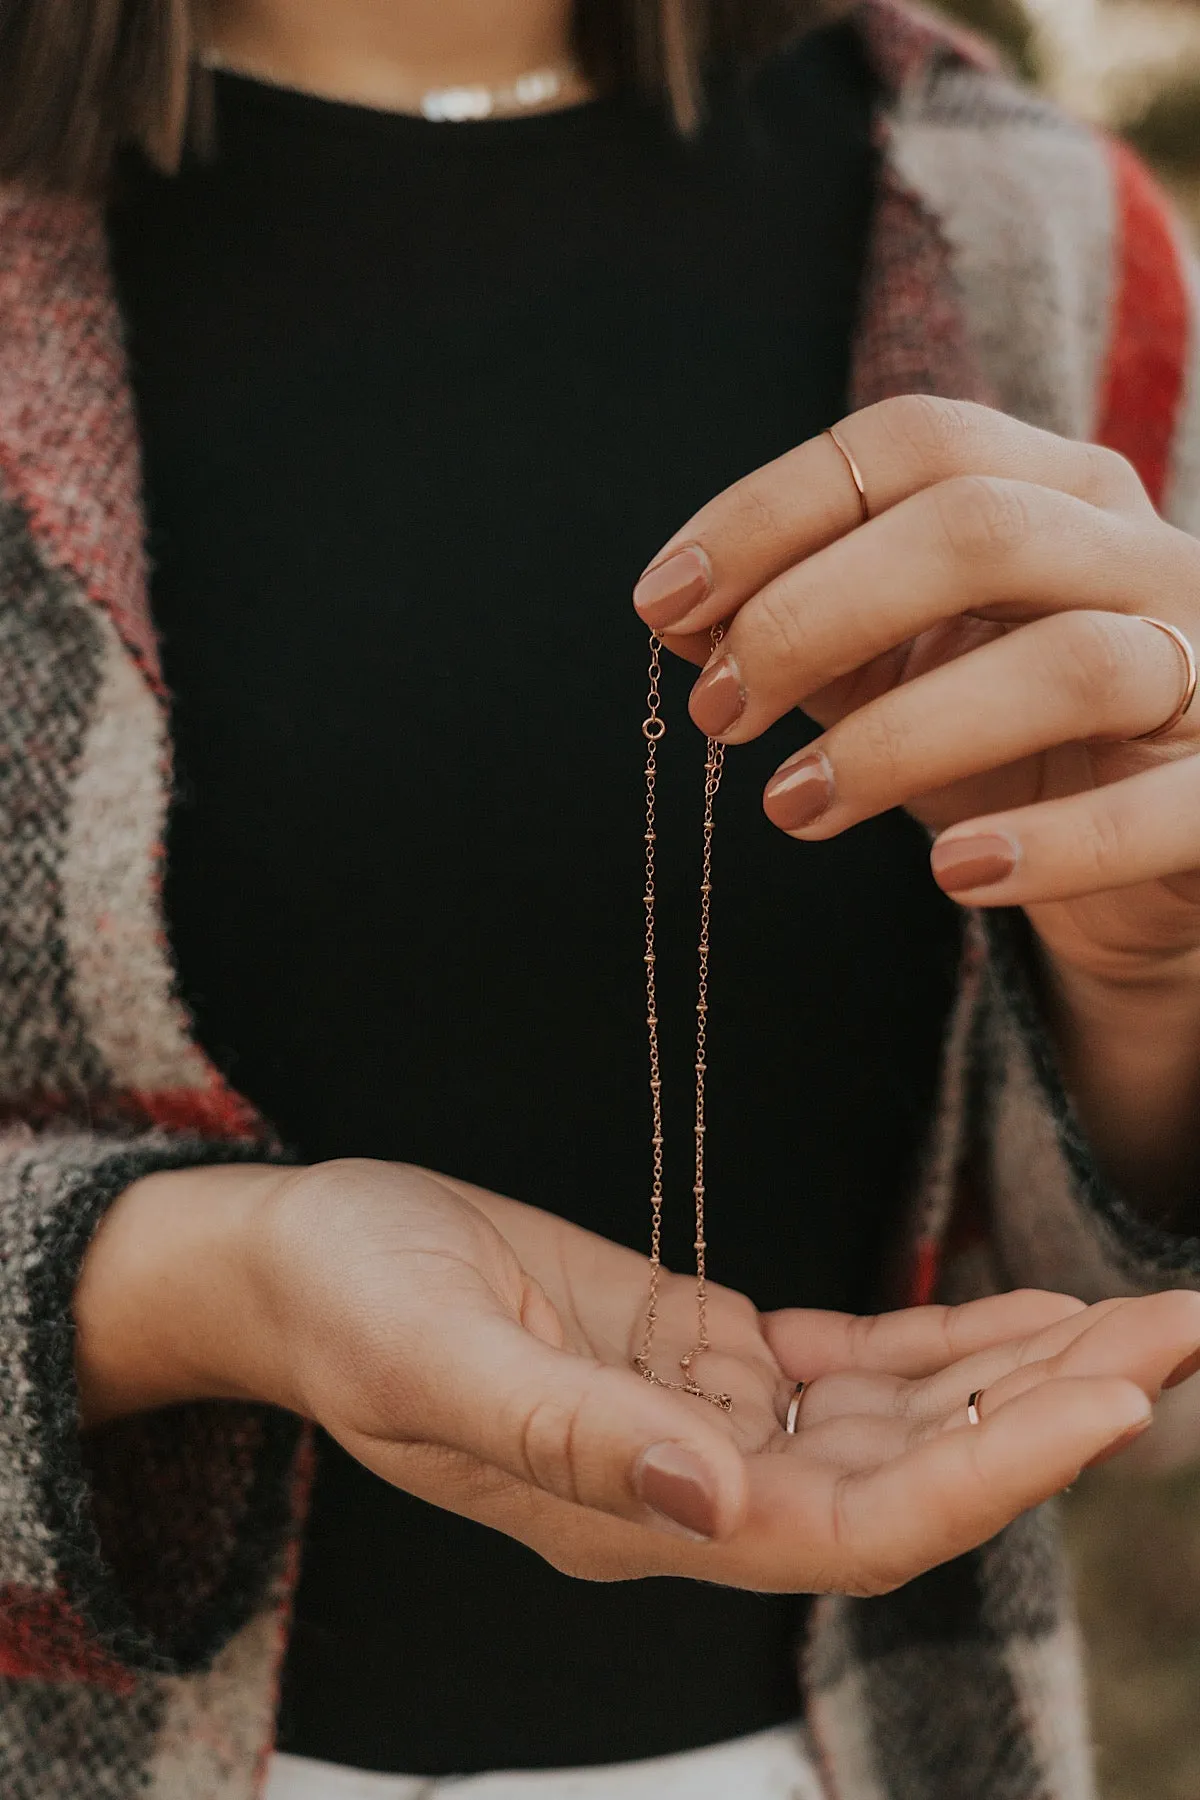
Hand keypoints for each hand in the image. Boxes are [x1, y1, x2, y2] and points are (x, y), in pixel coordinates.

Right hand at [81, 1157, 1199, 1594]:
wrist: (299, 1260)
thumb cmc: (345, 1303)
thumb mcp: (434, 1358)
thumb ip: (571, 1437)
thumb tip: (718, 1500)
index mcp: (639, 1514)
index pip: (856, 1526)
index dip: (992, 1475)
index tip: (1115, 1404)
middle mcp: (693, 1487)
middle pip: (913, 1477)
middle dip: (1054, 1414)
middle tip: (1183, 1333)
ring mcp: (702, 1421)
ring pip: (900, 1419)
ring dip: (1021, 1373)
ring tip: (1144, 1314)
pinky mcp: (698, 1350)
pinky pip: (848, 1363)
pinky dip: (942, 1340)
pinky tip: (1023, 1309)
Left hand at [632, 396, 1199, 990]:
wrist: (1157, 862)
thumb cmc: (1017, 746)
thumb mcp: (902, 673)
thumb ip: (810, 633)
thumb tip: (681, 616)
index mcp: (1055, 493)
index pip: (909, 444)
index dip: (770, 513)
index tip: (663, 604)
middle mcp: (1138, 555)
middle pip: (975, 529)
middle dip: (813, 614)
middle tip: (718, 711)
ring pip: (1064, 662)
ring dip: (898, 738)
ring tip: (791, 806)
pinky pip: (1162, 812)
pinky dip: (1053, 844)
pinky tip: (953, 874)